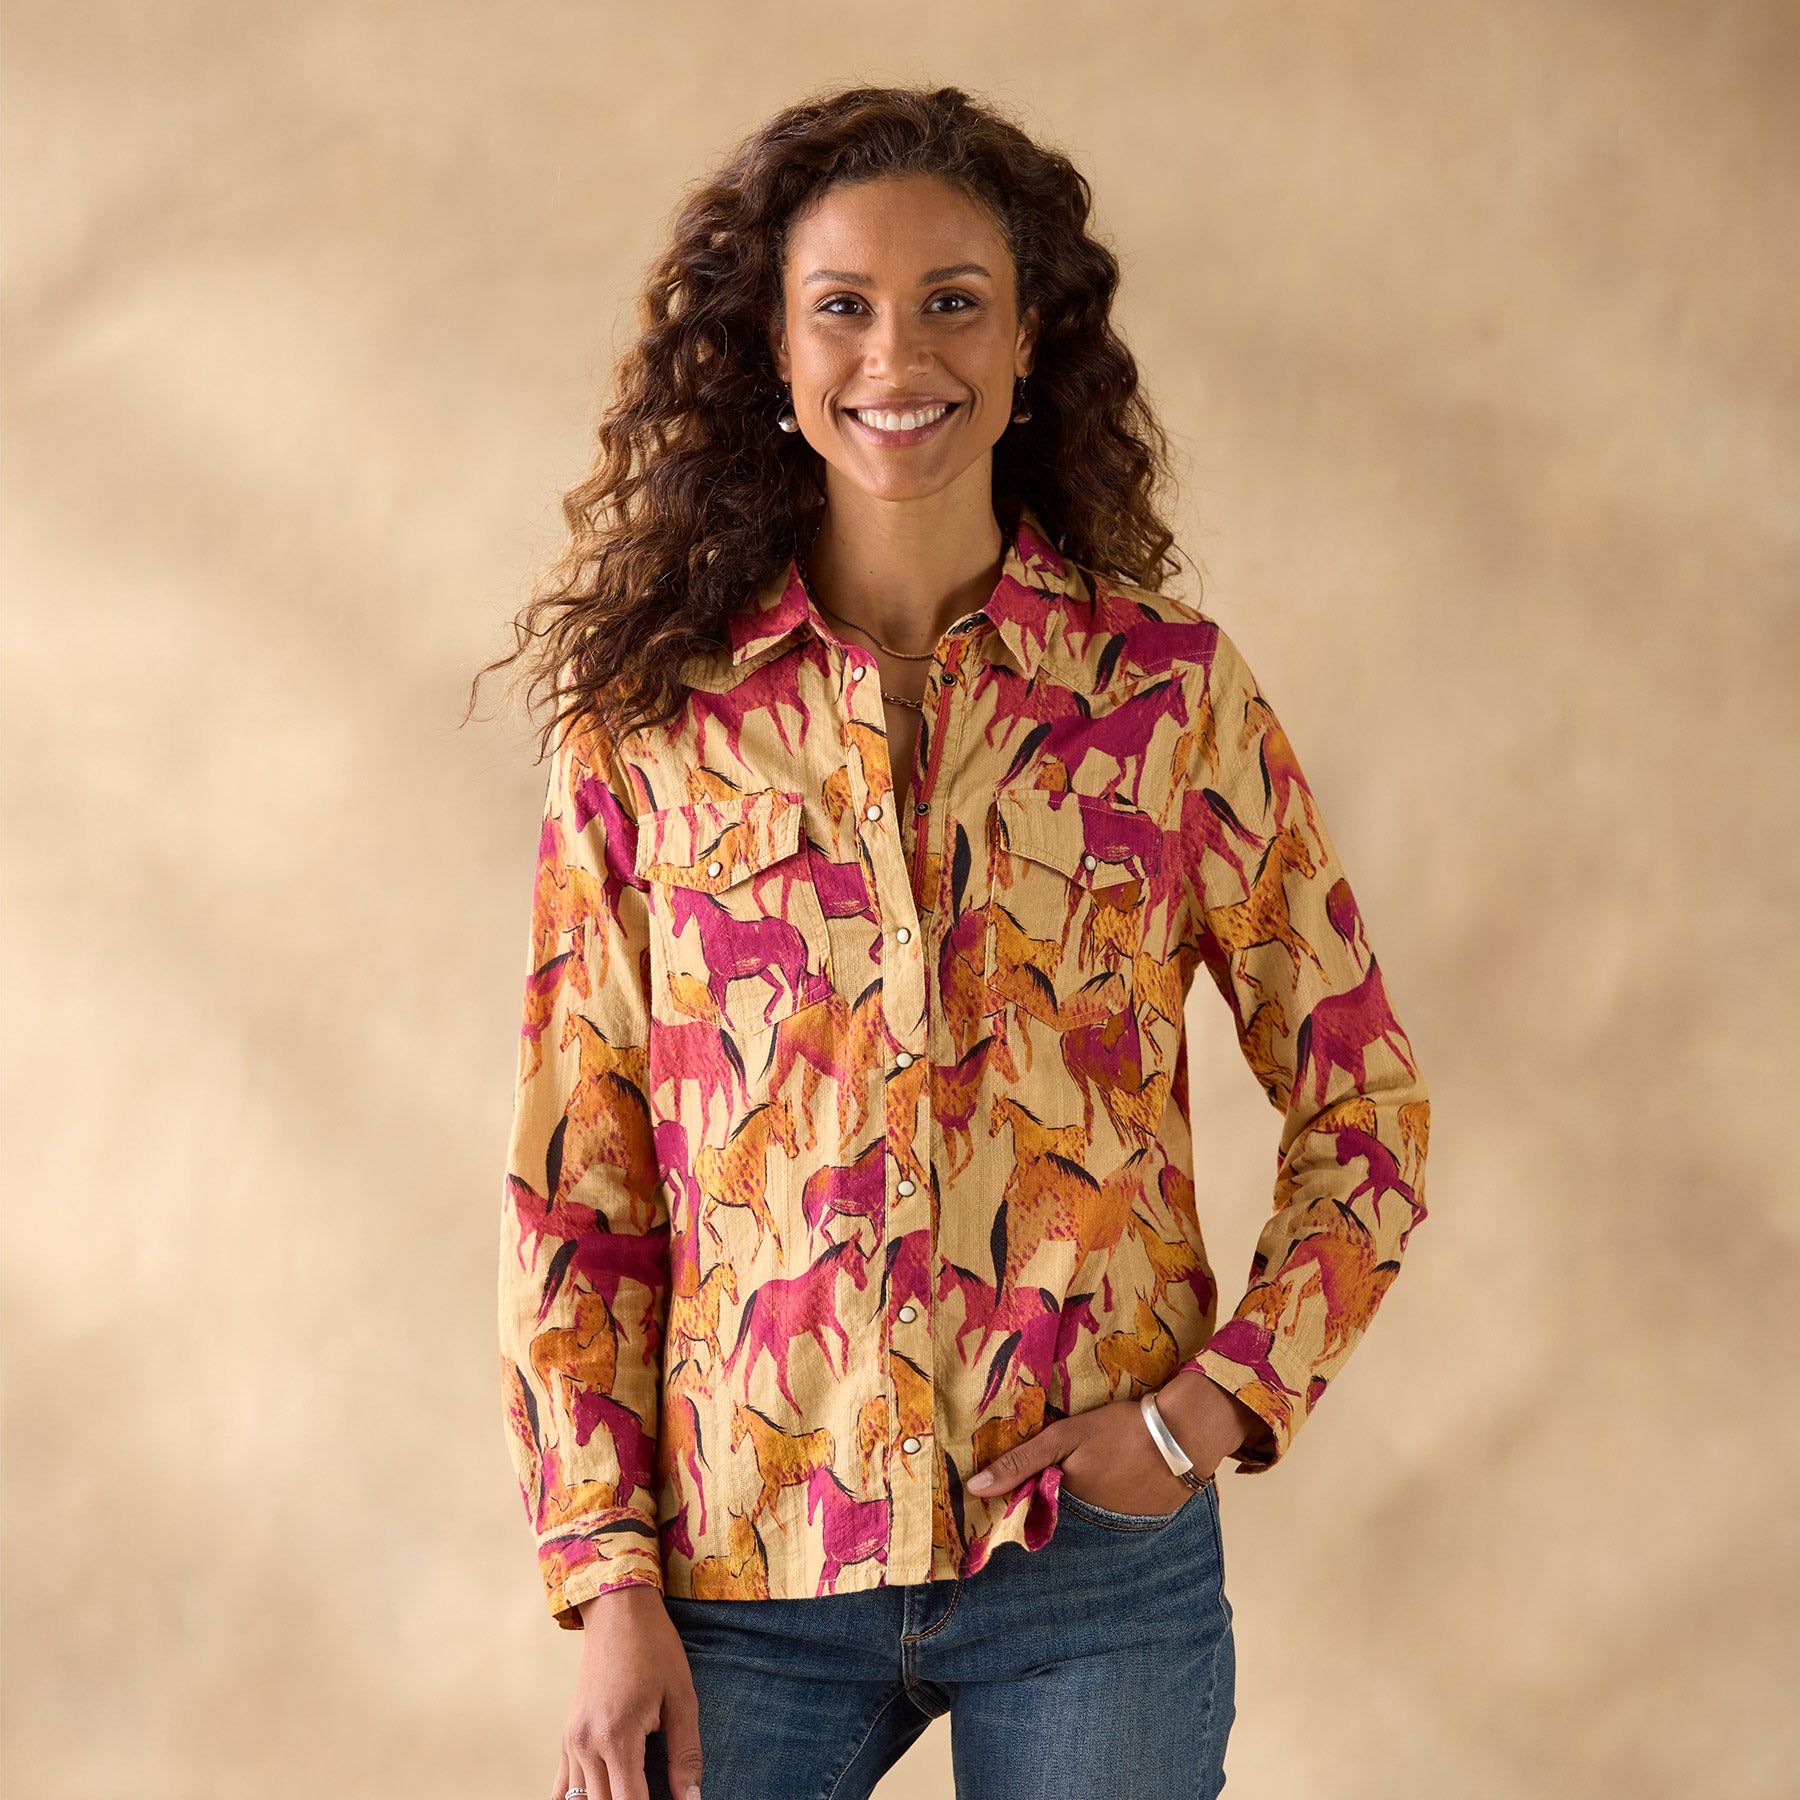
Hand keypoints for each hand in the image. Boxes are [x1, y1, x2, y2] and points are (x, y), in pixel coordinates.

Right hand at [554, 1584, 702, 1799]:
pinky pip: (562, 1788)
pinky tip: (599, 1796)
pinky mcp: (567, 1737)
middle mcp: (587, 1744)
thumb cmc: (655, 1649)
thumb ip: (686, 1754)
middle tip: (657, 1796)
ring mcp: (572, 1742)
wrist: (618, 1612)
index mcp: (617, 1736)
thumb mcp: (682, 1698)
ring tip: (632, 1793)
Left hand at [965, 1372, 1265, 1514]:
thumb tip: (973, 1487)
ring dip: (1087, 1500)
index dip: (1022, 1503)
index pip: (1034, 1516)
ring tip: (1092, 1471)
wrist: (1186, 1433)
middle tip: (1056, 1474)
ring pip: (1091, 1515)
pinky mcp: (1147, 1518)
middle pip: (1063, 1516)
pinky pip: (1119, 1511)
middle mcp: (1093, 1528)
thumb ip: (1021, 1462)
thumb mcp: (1065, 1438)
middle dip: (1055, 1501)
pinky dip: (1115, 1496)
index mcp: (1070, 1509)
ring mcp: (1123, 1526)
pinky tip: (1119, 1473)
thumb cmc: (1120, 1432)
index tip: (1007, 1496)